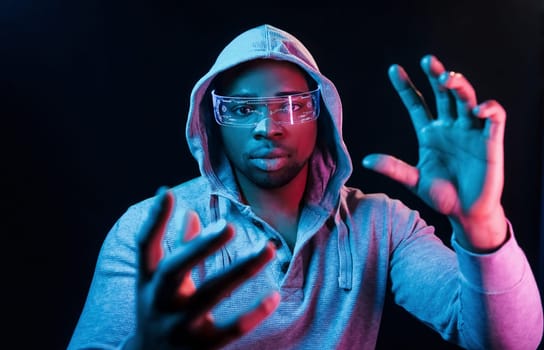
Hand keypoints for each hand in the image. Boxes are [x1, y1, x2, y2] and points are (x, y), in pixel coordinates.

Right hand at [127, 188, 279, 348]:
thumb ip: (177, 247)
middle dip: (200, 246)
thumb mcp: (160, 283)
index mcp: (148, 282)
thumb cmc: (161, 311)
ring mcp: (178, 327)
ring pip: (210, 295)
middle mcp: (158, 303)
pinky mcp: (201, 349)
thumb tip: (189, 211)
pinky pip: (230, 330)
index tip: (168, 192)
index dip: (154, 220)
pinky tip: (274, 296)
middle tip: (229, 225)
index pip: (144, 247)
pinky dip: (253, 314)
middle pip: (175, 270)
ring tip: (269, 248)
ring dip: (241, 270)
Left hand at [362, 55, 506, 251]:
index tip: (394, 69)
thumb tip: (366, 160)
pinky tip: (477, 110)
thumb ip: (393, 168)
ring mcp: (470, 132)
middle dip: (436, 75)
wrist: (466, 214)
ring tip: (448, 78)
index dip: (406, 86)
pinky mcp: (491, 141)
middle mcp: (450, 127)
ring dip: (459, 86)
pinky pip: (494, 118)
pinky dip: (489, 109)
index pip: (416, 103)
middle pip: (443, 94)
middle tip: (428, 61)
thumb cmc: (441, 196)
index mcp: (429, 133)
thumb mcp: (414, 181)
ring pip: (466, 99)